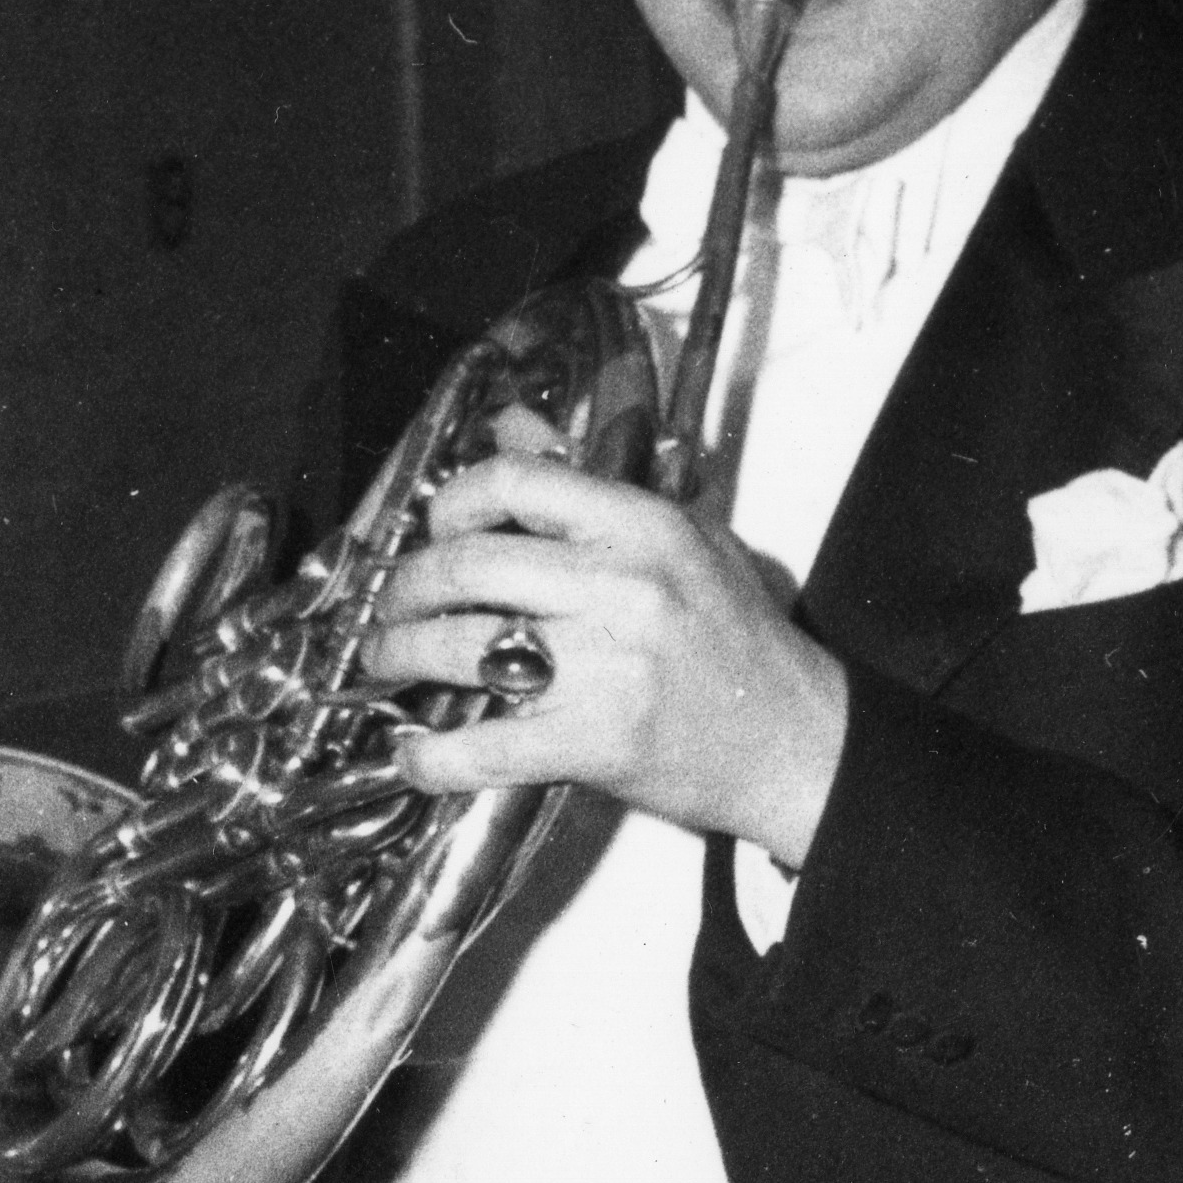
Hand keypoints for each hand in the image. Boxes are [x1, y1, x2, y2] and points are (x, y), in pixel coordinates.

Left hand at [366, 412, 848, 866]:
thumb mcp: (681, 537)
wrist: (796, 742)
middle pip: (467, 567)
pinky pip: (486, 747)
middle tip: (393, 606)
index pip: (514, 483)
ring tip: (386, 664)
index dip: (451, 503)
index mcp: (641, 526)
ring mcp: (605, 667)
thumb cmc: (740, 642)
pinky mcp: (596, 743)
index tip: (434, 530)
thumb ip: (587, 483)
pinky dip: (433, 756)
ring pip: (461, 649)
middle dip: (406, 588)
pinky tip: (412, 755)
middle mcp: (620, 587)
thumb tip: (511, 425)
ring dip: (400, 658)